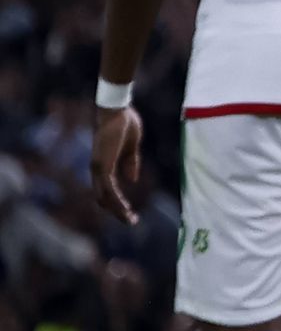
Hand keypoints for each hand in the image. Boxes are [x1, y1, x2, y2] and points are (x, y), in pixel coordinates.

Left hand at [91, 106, 143, 223]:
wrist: (117, 109)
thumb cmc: (125, 122)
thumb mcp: (132, 147)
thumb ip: (131, 163)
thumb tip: (131, 180)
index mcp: (104, 164)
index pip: (106, 190)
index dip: (117, 203)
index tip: (131, 212)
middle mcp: (97, 169)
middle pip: (103, 198)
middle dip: (117, 212)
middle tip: (131, 221)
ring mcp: (98, 167)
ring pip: (105, 197)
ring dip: (118, 210)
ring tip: (131, 220)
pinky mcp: (103, 165)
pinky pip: (109, 189)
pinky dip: (117, 201)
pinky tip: (126, 209)